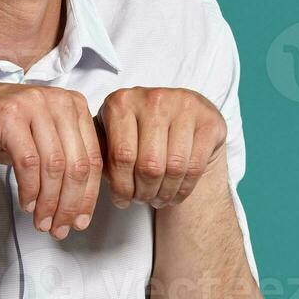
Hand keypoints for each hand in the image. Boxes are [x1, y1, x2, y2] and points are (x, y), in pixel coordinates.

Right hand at [0, 82, 101, 239]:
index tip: (81, 222)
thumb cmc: (4, 132)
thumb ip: (70, 158)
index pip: (93, 158)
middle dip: (69, 205)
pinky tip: (27, 205)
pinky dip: (30, 190)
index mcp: (75, 104)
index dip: (89, 196)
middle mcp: (58, 100)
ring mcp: (32, 104)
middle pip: (76, 165)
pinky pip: (28, 163)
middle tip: (59, 228)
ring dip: (49, 202)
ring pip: (54, 166)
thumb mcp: (45, 140)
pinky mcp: (8, 116)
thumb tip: (86, 203)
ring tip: (42, 222)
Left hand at [96, 87, 226, 209]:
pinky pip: (195, 167)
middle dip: (143, 193)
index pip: (121, 156)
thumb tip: (88, 178)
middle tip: (141, 200)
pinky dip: (183, 190)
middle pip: (148, 165)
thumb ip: (99, 152)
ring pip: (173, 169)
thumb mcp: (113, 136)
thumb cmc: (140, 132)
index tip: (121, 200)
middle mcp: (153, 98)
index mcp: (121, 101)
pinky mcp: (209, 120)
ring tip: (156, 199)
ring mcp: (185, 106)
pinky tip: (174, 194)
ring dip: (163, 194)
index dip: (121, 187)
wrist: (183, 118)